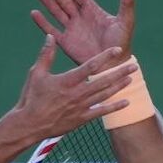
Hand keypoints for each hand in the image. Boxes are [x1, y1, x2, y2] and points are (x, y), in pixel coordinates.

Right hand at [14, 35, 136, 140]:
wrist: (29, 125)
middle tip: (133, 65)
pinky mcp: (81, 119)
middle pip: (103, 80)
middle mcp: (77, 93)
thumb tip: (50, 37)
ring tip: (131, 79)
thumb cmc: (31, 98)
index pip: (90, 65)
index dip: (105, 56)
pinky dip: (114, 107)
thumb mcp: (36, 74)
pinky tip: (126, 102)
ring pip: (105, 95)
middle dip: (120, 72)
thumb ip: (45, 55)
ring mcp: (80, 107)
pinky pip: (101, 112)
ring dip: (119, 86)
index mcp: (67, 80)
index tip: (117, 49)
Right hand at [32, 0, 138, 67]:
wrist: (113, 66)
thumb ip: (127, 4)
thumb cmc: (121, 44)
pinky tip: (34, 13)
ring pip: (56, 11)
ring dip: (46, 1)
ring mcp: (72, 29)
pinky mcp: (66, 43)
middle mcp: (80, 18)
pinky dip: (43, 22)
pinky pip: (52, 30)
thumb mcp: (125, 23)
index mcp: (92, 10)